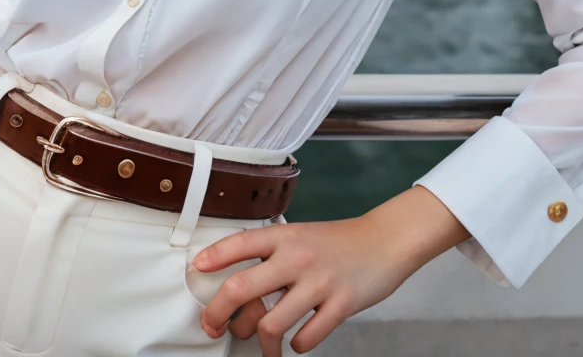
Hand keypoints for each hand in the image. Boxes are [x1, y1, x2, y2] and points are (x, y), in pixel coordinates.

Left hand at [192, 184, 467, 354]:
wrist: (386, 241)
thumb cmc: (338, 243)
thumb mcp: (300, 236)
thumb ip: (272, 255)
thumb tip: (237, 287)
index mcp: (285, 237)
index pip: (240, 243)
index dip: (214, 256)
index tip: (197, 269)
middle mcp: (297, 257)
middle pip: (243, 288)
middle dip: (219, 313)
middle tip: (214, 326)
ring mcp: (319, 282)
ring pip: (271, 323)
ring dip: (261, 344)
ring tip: (263, 349)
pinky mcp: (341, 304)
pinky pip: (308, 337)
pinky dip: (298, 346)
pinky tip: (298, 342)